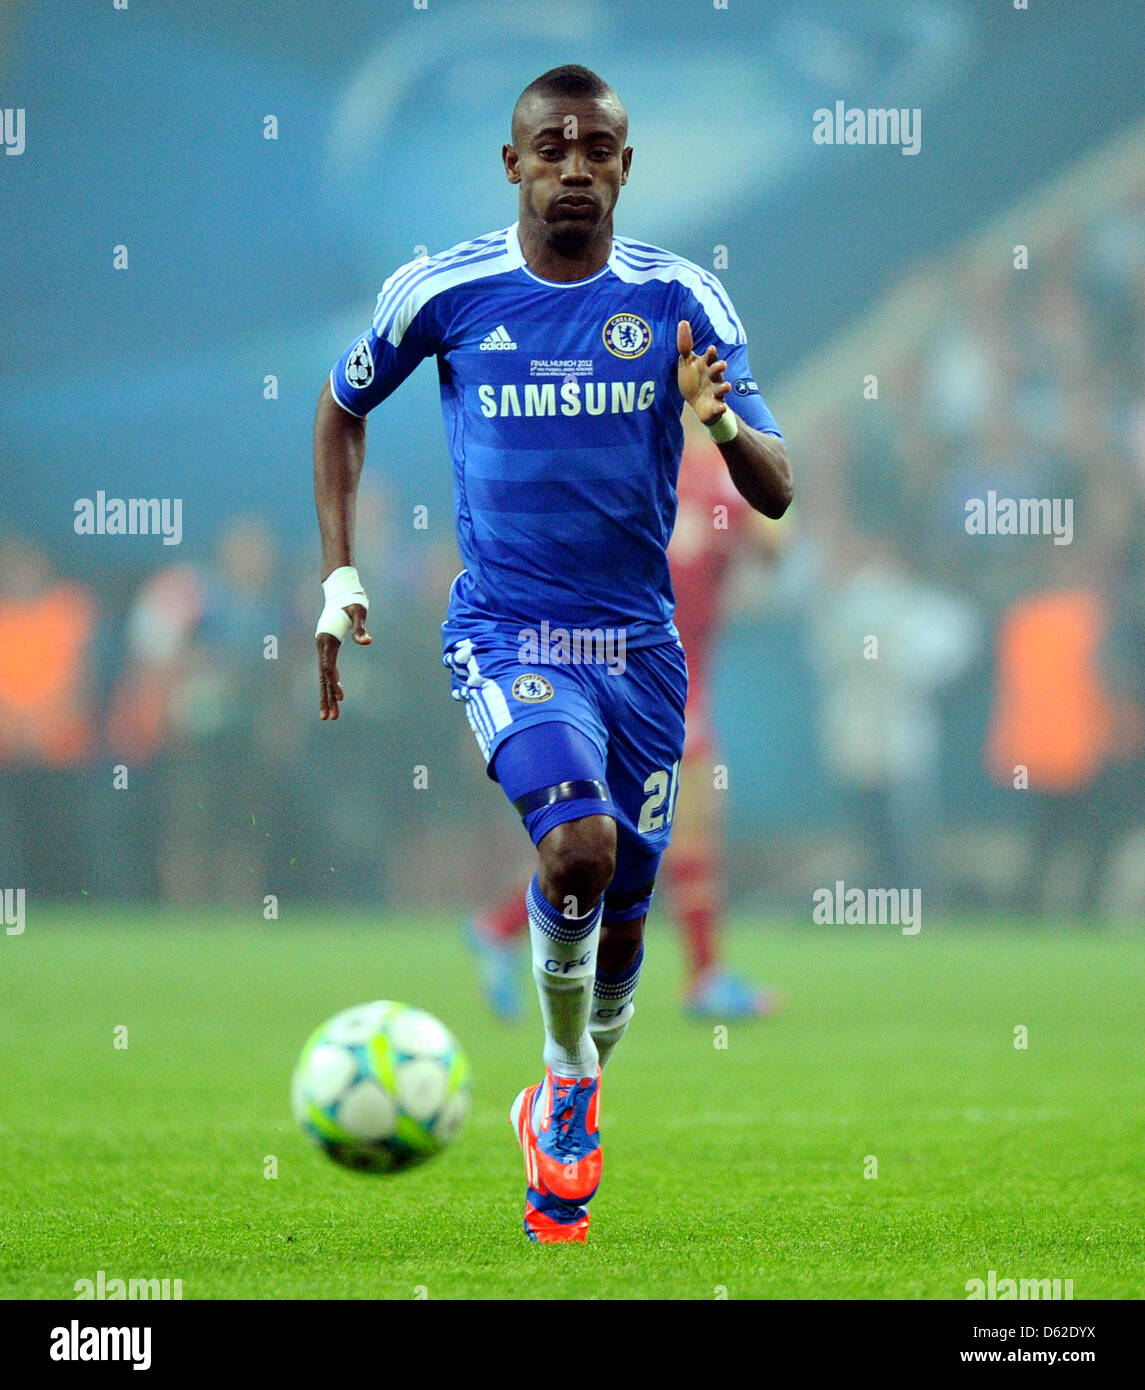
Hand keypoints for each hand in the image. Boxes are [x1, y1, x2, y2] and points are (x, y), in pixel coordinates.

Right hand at [317, 604, 369, 720]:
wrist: (341, 589)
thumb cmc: (351, 600)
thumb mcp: (358, 612)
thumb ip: (361, 628)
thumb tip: (367, 641)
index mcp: (328, 640)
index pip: (328, 668)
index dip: (333, 685)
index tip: (340, 699)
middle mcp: (322, 645)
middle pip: (323, 678)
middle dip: (327, 699)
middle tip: (329, 718)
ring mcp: (324, 647)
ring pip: (324, 677)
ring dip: (328, 695)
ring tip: (330, 715)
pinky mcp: (329, 646)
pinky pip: (329, 670)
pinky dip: (332, 683)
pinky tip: (337, 694)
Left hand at [677, 319, 731, 424]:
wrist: (697, 404)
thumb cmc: (693, 379)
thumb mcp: (686, 362)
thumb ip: (685, 345)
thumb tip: (683, 321)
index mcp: (706, 365)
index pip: (709, 357)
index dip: (711, 354)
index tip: (710, 348)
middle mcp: (713, 377)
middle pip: (717, 371)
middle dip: (719, 368)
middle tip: (721, 365)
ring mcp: (715, 392)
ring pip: (722, 388)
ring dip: (724, 387)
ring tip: (727, 386)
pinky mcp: (715, 406)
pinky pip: (719, 407)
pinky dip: (721, 408)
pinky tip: (722, 407)